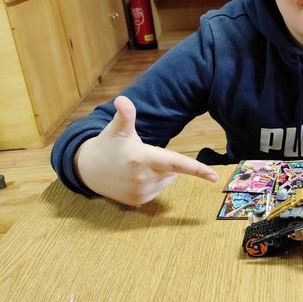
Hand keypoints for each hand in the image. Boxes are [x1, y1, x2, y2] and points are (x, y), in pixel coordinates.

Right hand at [74, 96, 218, 204]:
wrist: (87, 170)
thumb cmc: (108, 144)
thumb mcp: (117, 129)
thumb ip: (125, 115)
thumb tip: (122, 99)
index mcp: (142, 157)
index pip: (176, 163)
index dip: (197, 169)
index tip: (215, 177)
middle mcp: (143, 178)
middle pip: (172, 170)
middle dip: (163, 161)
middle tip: (141, 155)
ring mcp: (140, 192)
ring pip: (167, 180)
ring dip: (159, 173)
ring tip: (136, 166)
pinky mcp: (137, 202)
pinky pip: (157, 190)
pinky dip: (152, 183)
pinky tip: (134, 177)